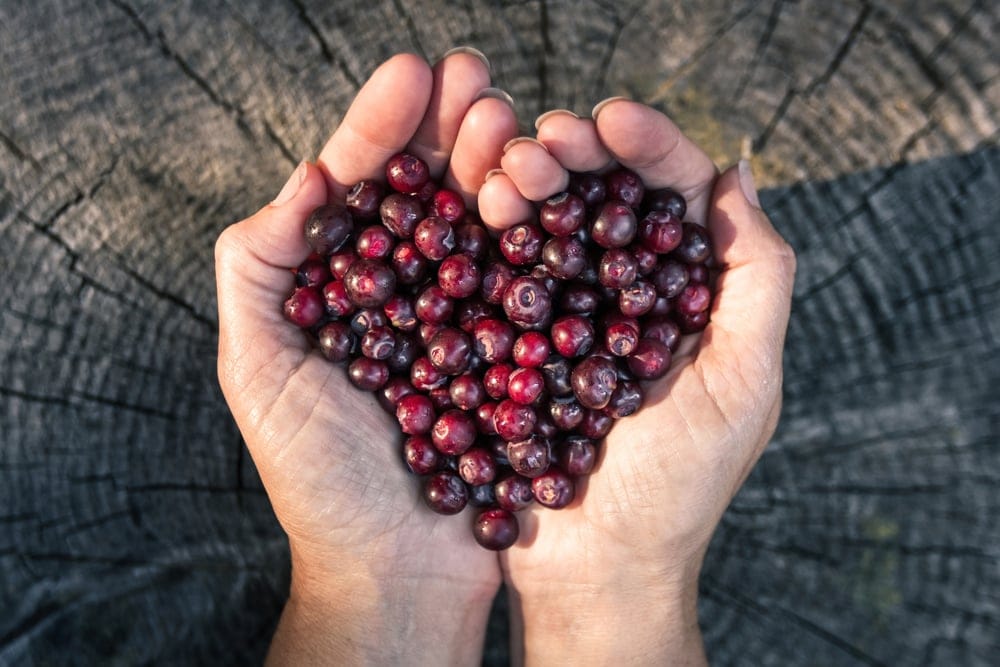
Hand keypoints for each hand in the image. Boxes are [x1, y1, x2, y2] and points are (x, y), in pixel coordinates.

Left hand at [214, 52, 516, 665]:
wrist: (399, 573)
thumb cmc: (318, 481)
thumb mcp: (259, 372)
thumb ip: (256, 268)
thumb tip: (306, 175)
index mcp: (344, 286)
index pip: (361, 187)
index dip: (381, 126)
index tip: (411, 74)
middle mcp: (410, 292)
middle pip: (431, 190)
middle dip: (451, 127)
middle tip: (476, 78)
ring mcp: (471, 319)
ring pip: (487, 223)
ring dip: (500, 165)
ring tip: (513, 124)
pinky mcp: (520, 354)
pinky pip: (534, 283)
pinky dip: (544, 233)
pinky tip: (552, 192)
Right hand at [478, 102, 796, 664]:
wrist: (595, 571)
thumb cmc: (677, 492)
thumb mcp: (742, 385)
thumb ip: (758, 281)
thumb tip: (737, 175)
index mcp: (689, 294)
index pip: (675, 195)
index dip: (648, 146)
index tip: (611, 118)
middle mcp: (626, 294)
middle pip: (603, 196)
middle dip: (575, 155)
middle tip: (540, 142)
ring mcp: (562, 317)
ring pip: (546, 224)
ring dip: (526, 183)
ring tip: (502, 174)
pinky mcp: (509, 344)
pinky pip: (499, 275)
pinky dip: (486, 236)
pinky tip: (473, 211)